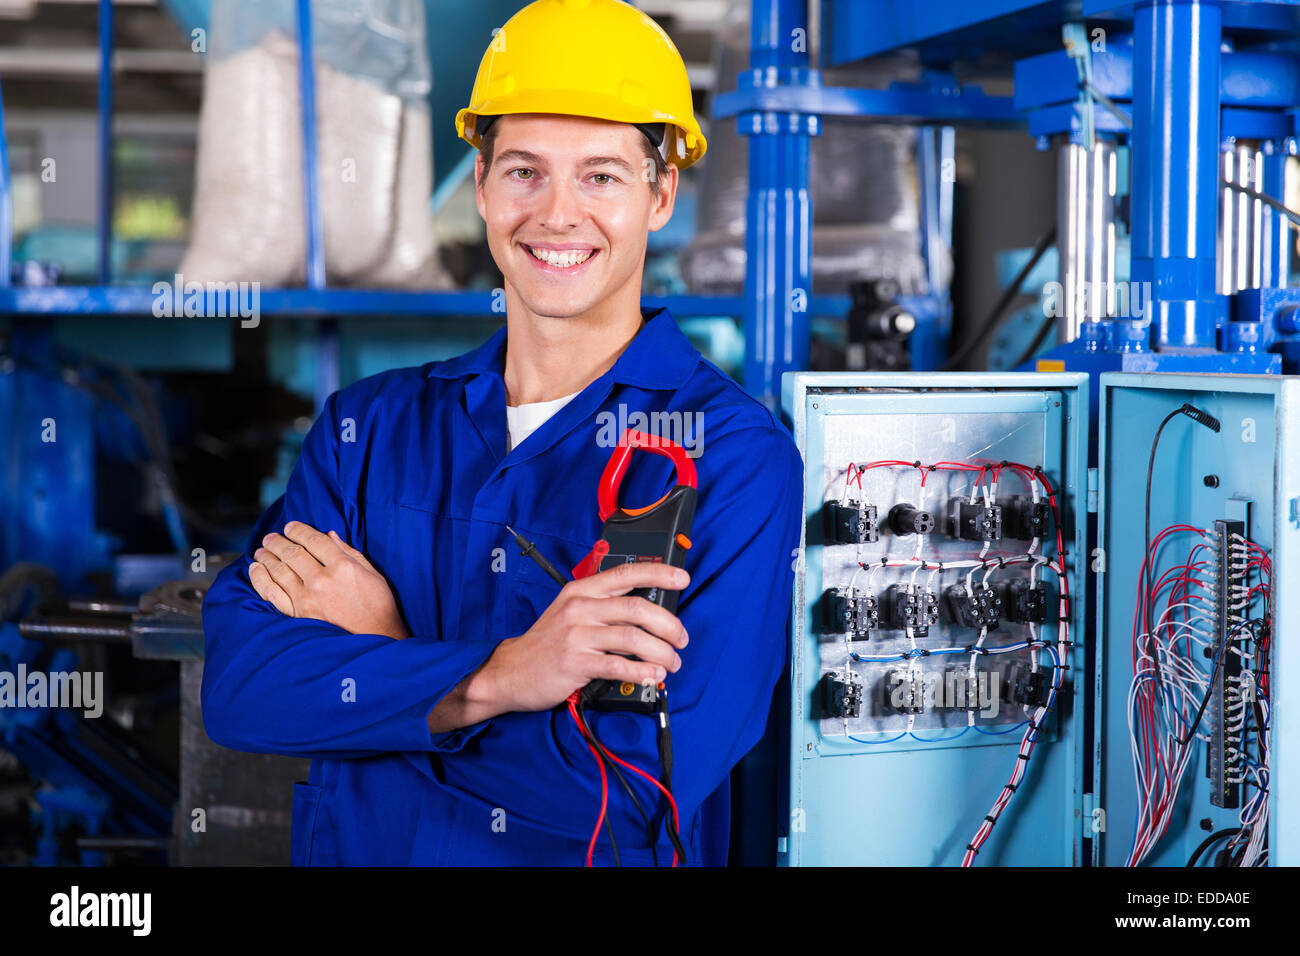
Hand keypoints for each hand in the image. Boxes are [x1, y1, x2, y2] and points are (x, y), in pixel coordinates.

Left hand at [249, 521, 410, 639]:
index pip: (314, 540)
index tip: (290, 526)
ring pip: (279, 570)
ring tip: (261, 550)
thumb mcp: (373, 575)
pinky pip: (272, 593)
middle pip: (293, 553)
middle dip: (278, 541)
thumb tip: (330, 536)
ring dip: (267, 557)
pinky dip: (261, 579)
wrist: (374, 640)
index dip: (299, 530)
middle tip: (271, 537)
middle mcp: (322, 580)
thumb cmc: (378, 607)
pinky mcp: (297, 615)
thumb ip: (350, 553)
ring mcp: (307, 598)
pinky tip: (256, 569)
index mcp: (343, 566)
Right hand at [469, 561, 690, 714]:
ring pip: (633, 638)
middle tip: (681, 639)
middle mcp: (580, 608)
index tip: (681, 579)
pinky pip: (618, 665)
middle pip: (637, 608)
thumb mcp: (571, 612)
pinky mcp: (575, 663)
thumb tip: (649, 611)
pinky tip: (653, 675)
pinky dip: (642, 671)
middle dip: (669, 625)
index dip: (659, 573)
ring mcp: (577, 635)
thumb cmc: (547, 642)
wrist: (510, 671)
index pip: (626, 573)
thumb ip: (604, 606)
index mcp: (582, 590)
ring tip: (671, 663)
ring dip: (661, 652)